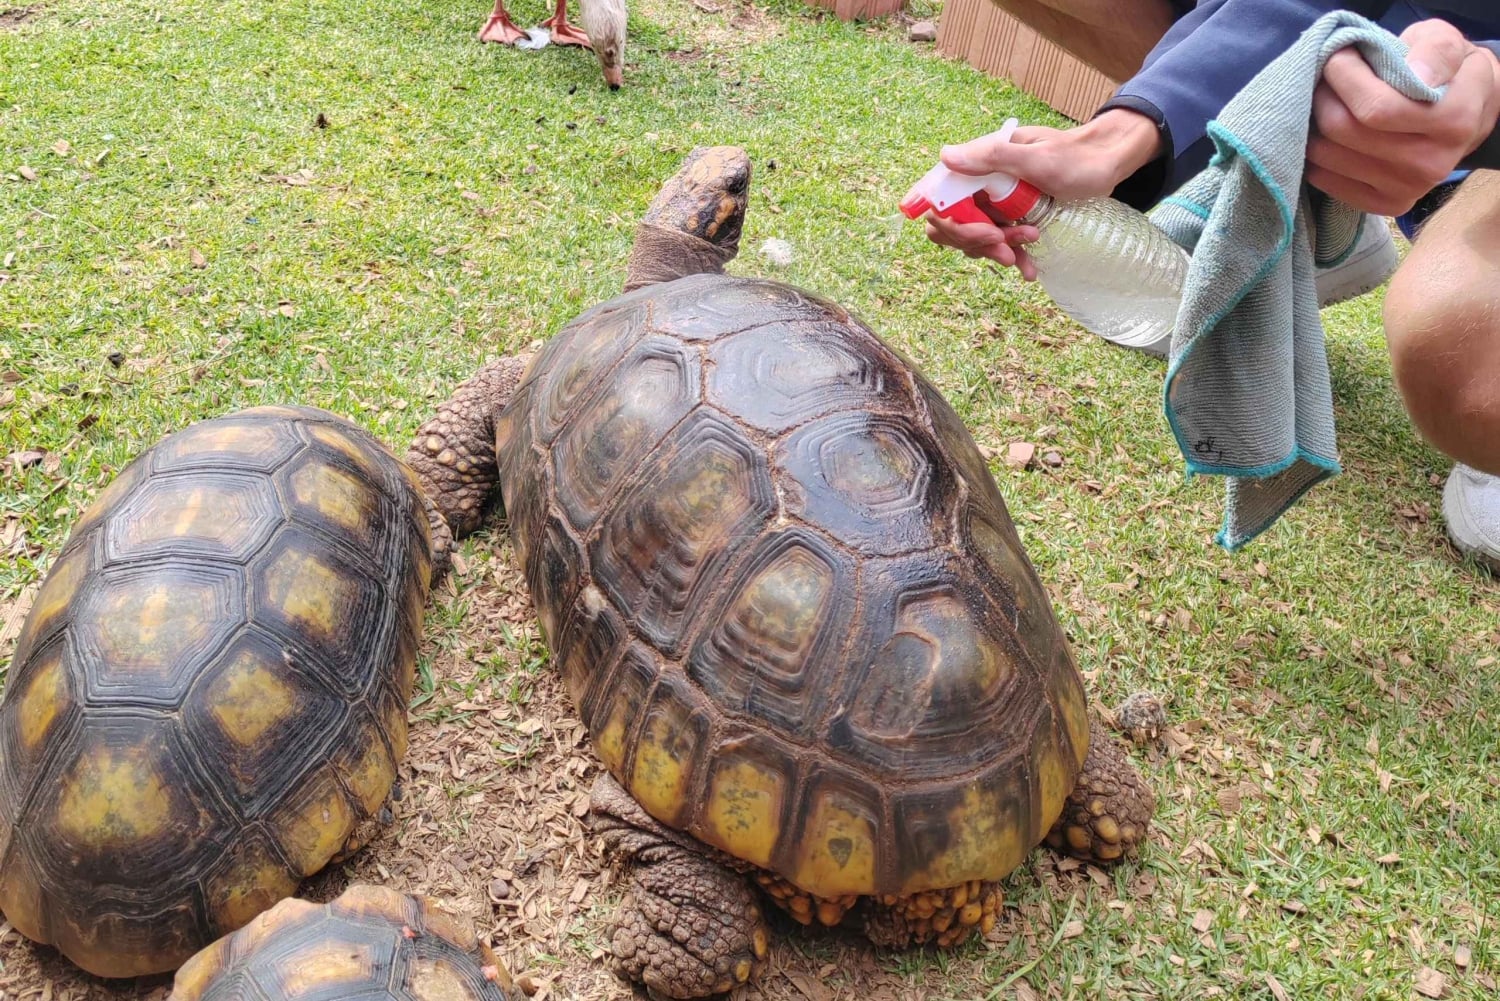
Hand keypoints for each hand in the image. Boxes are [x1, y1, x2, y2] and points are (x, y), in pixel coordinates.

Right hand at [921, 109, 1161, 277]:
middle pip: (955, 223)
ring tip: (1028, 248)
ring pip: (977, 238)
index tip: (985, 233)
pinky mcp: (1012, 217)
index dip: (952, 222)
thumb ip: (991, 158)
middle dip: (977, 241)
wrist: (1107, 165)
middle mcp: (981, 183)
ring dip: (998, 250)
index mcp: (980, 162)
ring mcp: (996, 202)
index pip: (941, 197)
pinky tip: (1029, 268)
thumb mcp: (1035, 157)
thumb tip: (945, 156)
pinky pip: (1000, 244)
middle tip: (1006, 249)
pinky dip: (1013, 257)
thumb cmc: (1075, 156)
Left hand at [1308, 19, 1499, 215]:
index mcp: (1453, 120)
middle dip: (1324, 97)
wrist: (1467, 118)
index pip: (1376, 107)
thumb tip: (1416, 74)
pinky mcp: (1386, 206)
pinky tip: (1328, 136)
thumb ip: (1435, 51)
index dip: (1346, 77)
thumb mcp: (1450, 45)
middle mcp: (1431, 163)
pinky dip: (1316, 155)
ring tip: (1326, 104)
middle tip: (1325, 79)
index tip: (1340, 56)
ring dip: (1313, 125)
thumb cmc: (1447, 74)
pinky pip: (1326, 182)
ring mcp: (1408, 190)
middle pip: (1344, 130)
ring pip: (1327, 157)